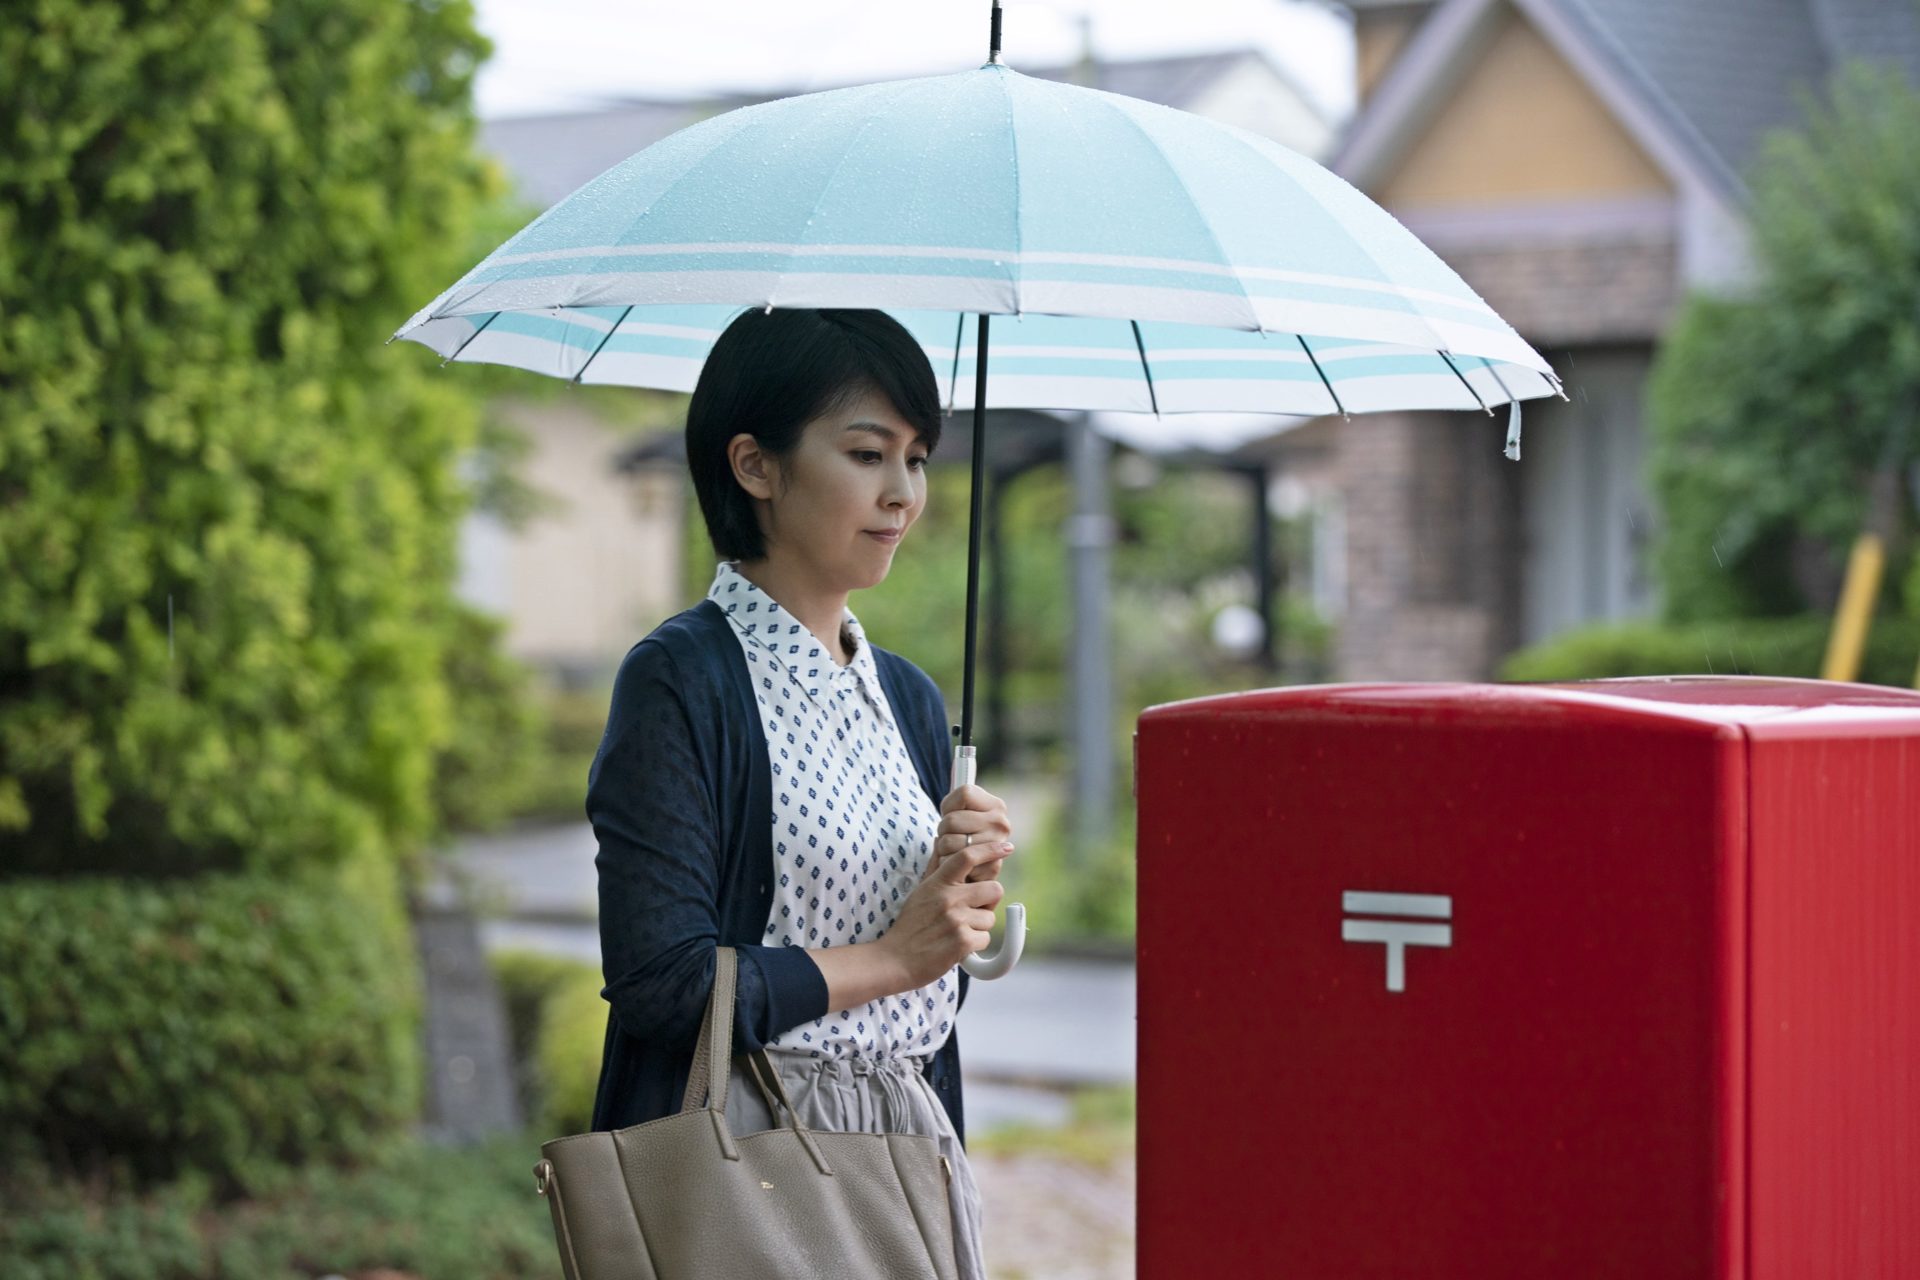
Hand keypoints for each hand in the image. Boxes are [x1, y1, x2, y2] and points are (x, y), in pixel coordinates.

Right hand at [880, 839, 1009, 988]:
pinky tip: (957, 946)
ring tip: (956, 932)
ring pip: (990, 918)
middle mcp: (949, 898)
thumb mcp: (920, 891)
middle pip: (994, 889)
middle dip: (989, 902)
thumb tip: (940, 840)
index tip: (1007, 847)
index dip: (991, 849)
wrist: (895, 959)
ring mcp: (956, 920)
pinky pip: (986, 939)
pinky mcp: (962, 942)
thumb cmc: (910, 925)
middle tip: (973, 911)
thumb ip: (935, 868)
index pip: (968, 856)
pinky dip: (975, 945)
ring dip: (979, 928)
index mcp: (938, 883)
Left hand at [930, 783, 1014, 883]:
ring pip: (948, 841)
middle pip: (952, 819)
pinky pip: (951, 861)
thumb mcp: (957, 810)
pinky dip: (947, 863)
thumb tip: (964, 755)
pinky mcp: (988, 868)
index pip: (965, 793)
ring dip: (943, 848)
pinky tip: (956, 864)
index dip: (949, 805)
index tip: (951, 813)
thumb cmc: (959, 836)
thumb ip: (958, 793)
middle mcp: (1002, 823)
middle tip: (951, 836)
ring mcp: (997, 847)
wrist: (966, 872)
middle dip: (943, 830)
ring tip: (953, 850)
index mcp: (996, 805)